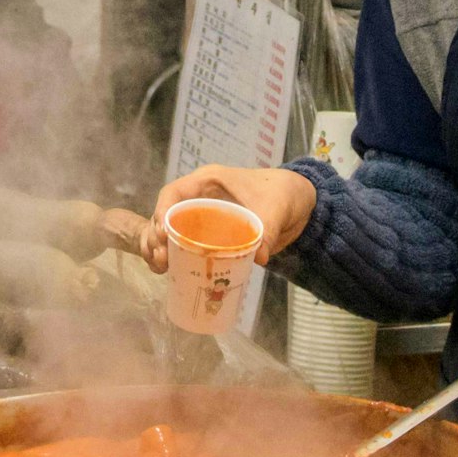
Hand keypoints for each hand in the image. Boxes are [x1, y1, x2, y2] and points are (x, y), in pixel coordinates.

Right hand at [146, 165, 316, 268]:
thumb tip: (259, 257)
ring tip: (161, 269)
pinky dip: (173, 258)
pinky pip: (184, 245)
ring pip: (169, 232)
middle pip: (166, 215)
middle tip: (162, 261)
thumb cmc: (283, 193)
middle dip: (156, 237)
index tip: (162, 236)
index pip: (174, 193)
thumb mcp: (276, 206)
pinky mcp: (210, 236)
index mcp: (208, 182)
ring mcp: (203, 219)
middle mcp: (199, 199)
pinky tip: (168, 274)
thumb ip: (268, 228)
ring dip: (158, 249)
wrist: (301, 205)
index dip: (163, 212)